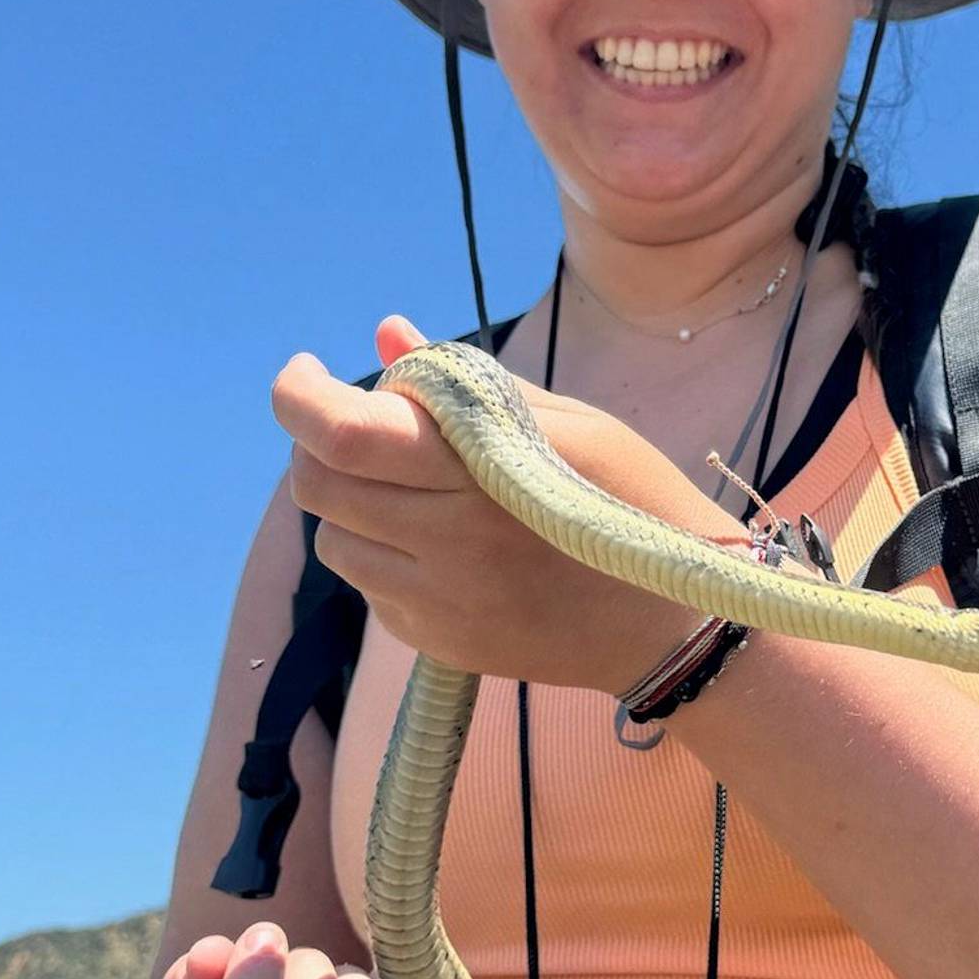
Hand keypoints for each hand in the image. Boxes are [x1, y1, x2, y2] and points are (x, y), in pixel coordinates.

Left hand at [272, 315, 734, 697]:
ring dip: (351, 504)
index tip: (307, 372)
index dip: (299, 396)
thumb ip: (465, 381)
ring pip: (334, 541)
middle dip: (317, 446)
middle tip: (359, 427)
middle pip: (317, 486)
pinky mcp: (439, 644)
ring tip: (411, 489)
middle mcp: (447, 543)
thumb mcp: (571, 422)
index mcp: (480, 472)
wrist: (679, 621)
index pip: (341, 433)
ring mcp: (439, 603)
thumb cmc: (636, 500)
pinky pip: (371, 589)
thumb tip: (386, 335)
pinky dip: (383, 555)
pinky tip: (442, 545)